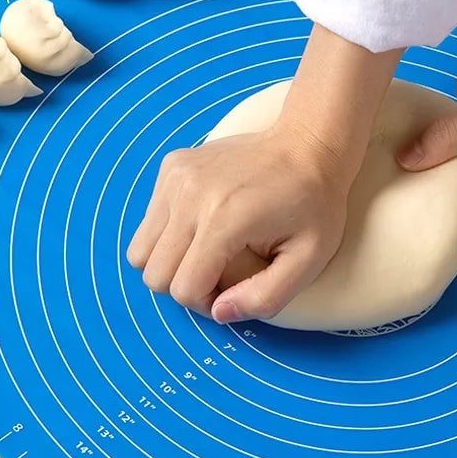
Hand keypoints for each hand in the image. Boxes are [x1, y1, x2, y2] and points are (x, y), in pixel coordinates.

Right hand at [127, 126, 351, 323]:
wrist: (308, 144)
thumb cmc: (315, 205)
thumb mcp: (308, 260)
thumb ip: (265, 297)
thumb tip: (219, 312)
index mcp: (223, 220)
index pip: (183, 289)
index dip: (206, 304)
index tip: (233, 291)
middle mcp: (190, 196)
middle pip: (154, 273)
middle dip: (185, 287)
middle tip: (220, 276)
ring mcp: (176, 177)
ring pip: (141, 250)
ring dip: (171, 263)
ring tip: (208, 254)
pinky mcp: (172, 167)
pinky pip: (150, 221)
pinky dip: (170, 234)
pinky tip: (205, 223)